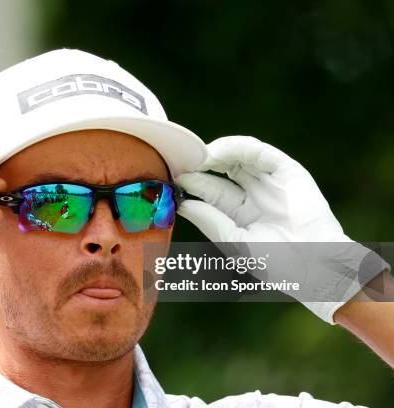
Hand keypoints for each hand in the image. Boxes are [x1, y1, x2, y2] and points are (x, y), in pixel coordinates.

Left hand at [175, 136, 387, 322]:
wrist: (314, 266)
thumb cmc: (276, 263)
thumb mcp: (235, 241)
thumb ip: (211, 221)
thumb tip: (183, 205)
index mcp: (241, 212)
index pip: (212, 191)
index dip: (193, 183)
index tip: (172, 179)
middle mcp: (254, 194)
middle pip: (223, 170)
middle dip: (202, 165)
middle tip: (181, 162)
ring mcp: (271, 181)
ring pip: (239, 157)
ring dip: (216, 153)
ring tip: (197, 157)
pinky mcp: (288, 172)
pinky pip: (261, 154)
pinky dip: (238, 148)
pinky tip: (217, 153)